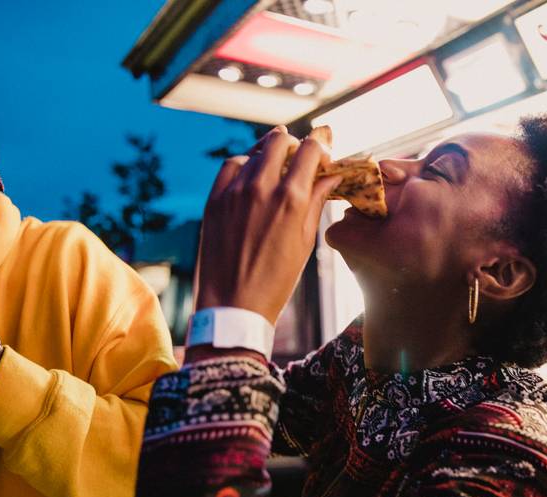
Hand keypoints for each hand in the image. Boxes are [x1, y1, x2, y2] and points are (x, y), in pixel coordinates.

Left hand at [194, 126, 340, 324]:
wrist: (234, 306)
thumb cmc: (277, 281)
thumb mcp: (306, 242)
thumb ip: (316, 202)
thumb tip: (331, 177)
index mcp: (292, 199)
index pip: (311, 149)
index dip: (323, 142)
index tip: (326, 146)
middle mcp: (263, 187)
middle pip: (282, 140)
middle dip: (296, 144)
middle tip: (302, 159)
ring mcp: (235, 191)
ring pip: (257, 151)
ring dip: (271, 154)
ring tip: (279, 169)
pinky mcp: (215, 199)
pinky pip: (231, 165)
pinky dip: (245, 164)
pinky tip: (252, 177)